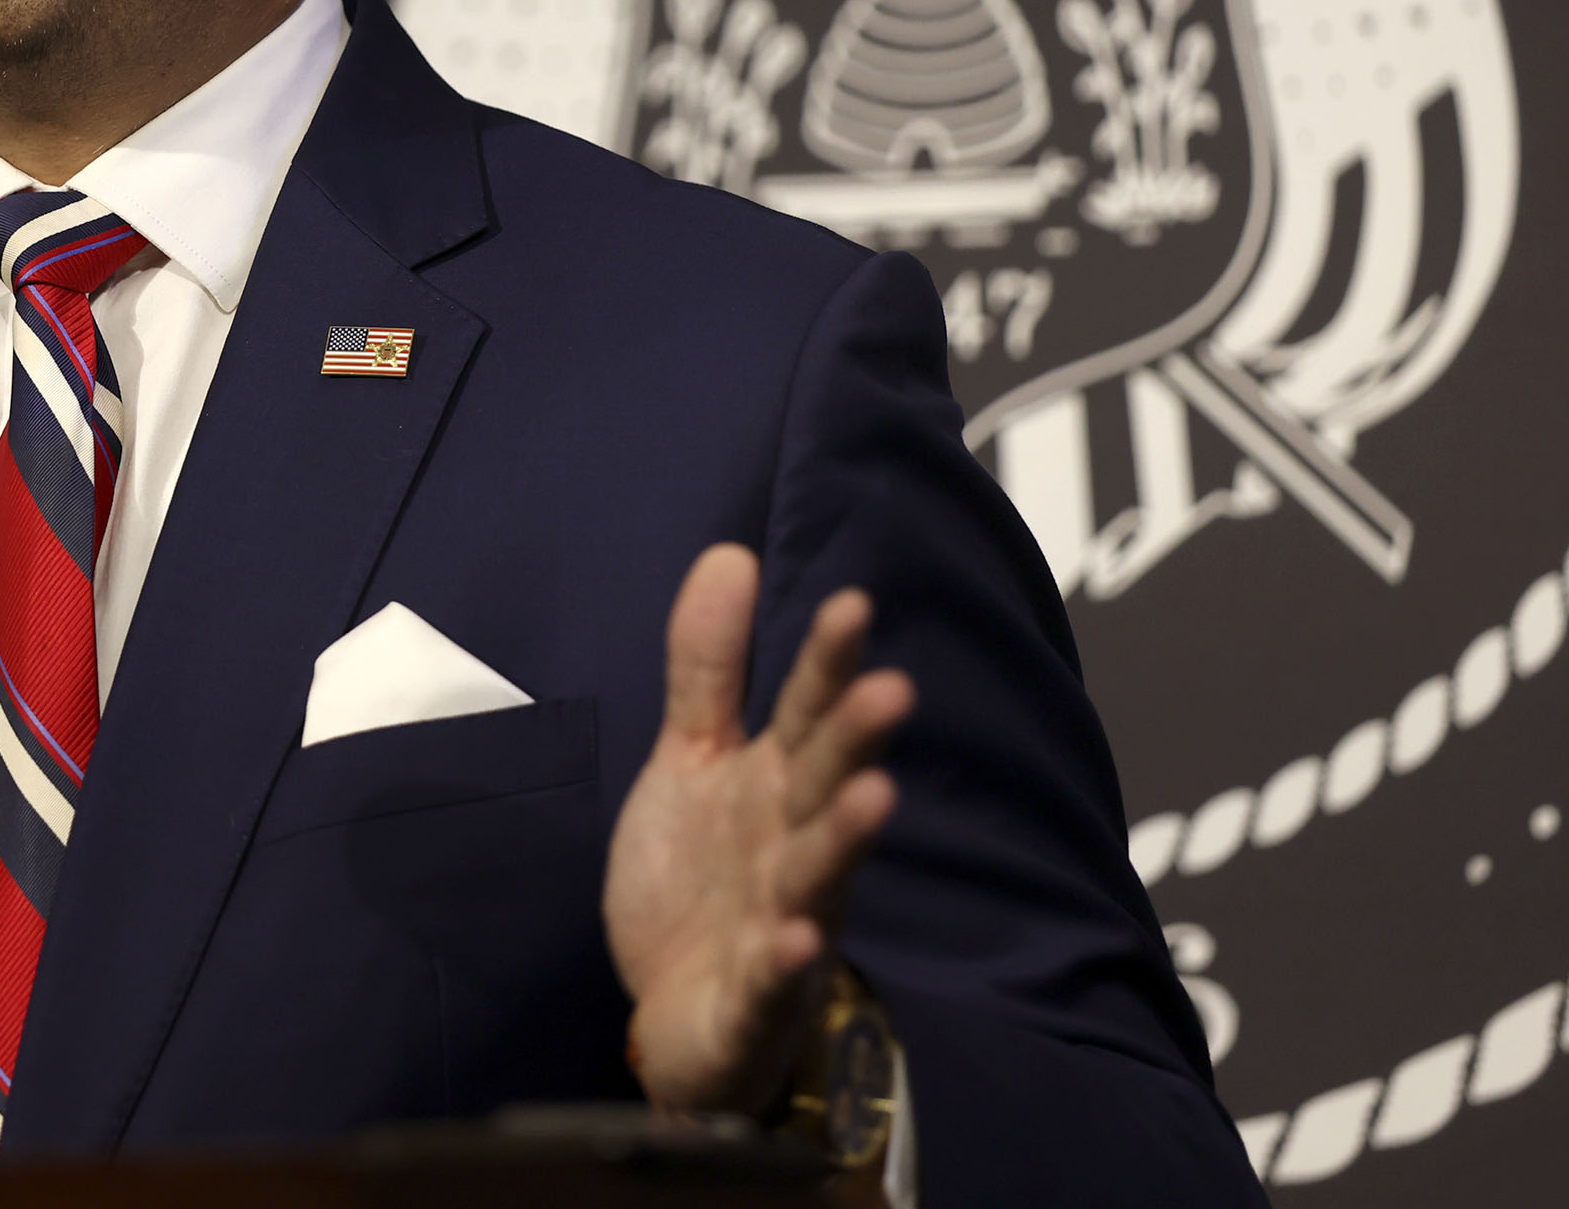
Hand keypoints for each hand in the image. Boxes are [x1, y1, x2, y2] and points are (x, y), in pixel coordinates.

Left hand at [603, 543, 913, 1114]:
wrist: (678, 1015)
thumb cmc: (701, 879)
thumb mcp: (692, 760)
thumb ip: (710, 666)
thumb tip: (730, 553)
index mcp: (776, 783)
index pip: (809, 712)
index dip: (828, 662)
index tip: (851, 604)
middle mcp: (791, 844)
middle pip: (827, 782)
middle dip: (856, 741)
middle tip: (890, 691)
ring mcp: (782, 920)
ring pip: (819, 873)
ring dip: (844, 837)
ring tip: (873, 796)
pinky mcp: (754, 995)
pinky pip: (773, 975)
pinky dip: (785, 957)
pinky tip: (798, 936)